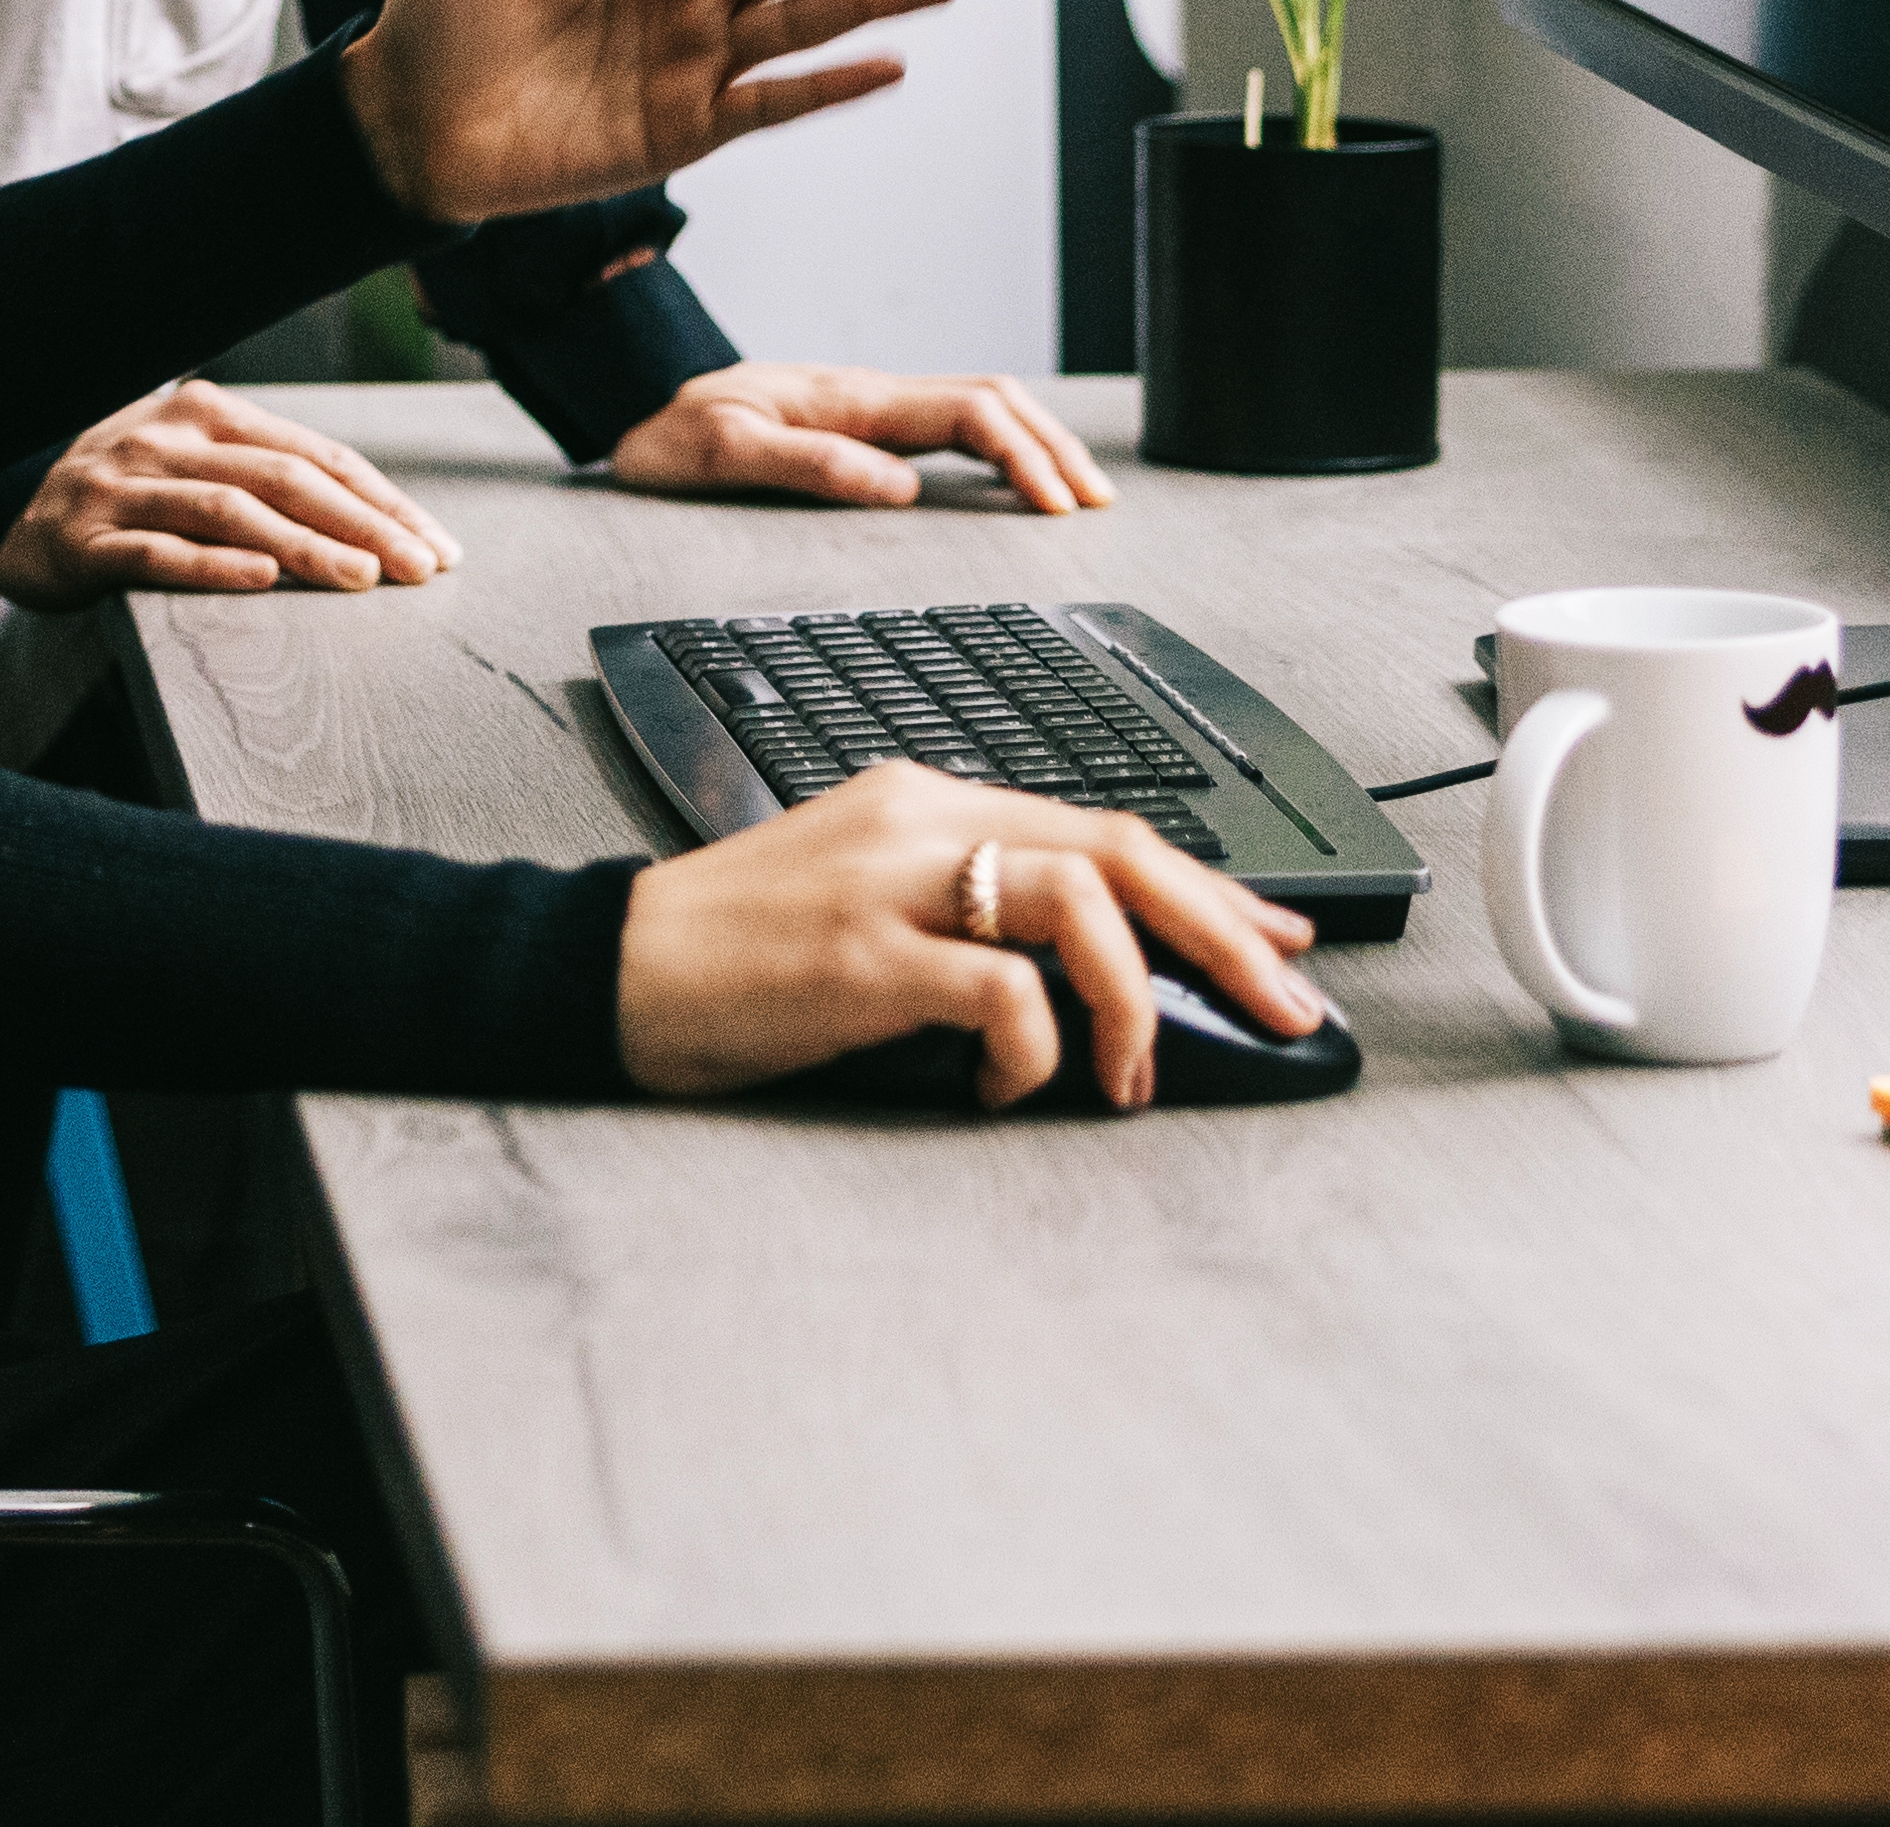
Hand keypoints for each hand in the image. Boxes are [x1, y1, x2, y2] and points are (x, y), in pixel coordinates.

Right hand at [0, 380, 458, 604]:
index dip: (381, 499)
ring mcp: (121, 486)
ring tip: (361, 578)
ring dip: (305, 545)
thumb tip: (377, 521)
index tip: (436, 544)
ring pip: (229, 512)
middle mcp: (165, 438)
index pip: (313, 453)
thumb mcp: (193, 462)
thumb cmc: (131, 495)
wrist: (16, 519)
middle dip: (362, 524)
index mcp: (205, 411)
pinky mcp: (85, 540)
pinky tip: (262, 579)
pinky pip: (158, 552)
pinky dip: (213, 565)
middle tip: (420, 567)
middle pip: (283, 478)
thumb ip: (264, 474)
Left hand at [605, 361, 1113, 518]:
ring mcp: (870, 407)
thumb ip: (809, 465)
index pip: (967, 413)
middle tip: (1094, 505)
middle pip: (993, 399)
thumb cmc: (670, 440)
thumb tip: (903, 490)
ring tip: (1079, 493)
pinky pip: (951, 424)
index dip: (1023, 456)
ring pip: (981, 404)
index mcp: (850, 399)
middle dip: (1053, 446)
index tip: (1055, 509)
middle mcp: (870, 394)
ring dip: (1037, 441)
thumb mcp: (722, 453)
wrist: (633, 419)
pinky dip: (1002, 446)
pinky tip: (1017, 478)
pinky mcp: (863, 425)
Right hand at [608, 761, 1324, 1110]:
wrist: (605, 968)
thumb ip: (962, 913)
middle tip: (1284, 1006)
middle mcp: (916, 818)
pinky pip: (1002, 990)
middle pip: (1116, 849)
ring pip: (1078, 902)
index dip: (1206, 886)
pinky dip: (1032, 1051)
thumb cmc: (734, 954)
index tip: (1278, 940)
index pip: (1098, 824)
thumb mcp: (863, 902)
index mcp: (921, 799)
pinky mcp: (860, 955)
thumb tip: (1087, 978)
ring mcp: (888, 880)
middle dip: (1222, 933)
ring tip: (1127, 1077)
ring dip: (1133, 1000)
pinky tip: (1000, 1091)